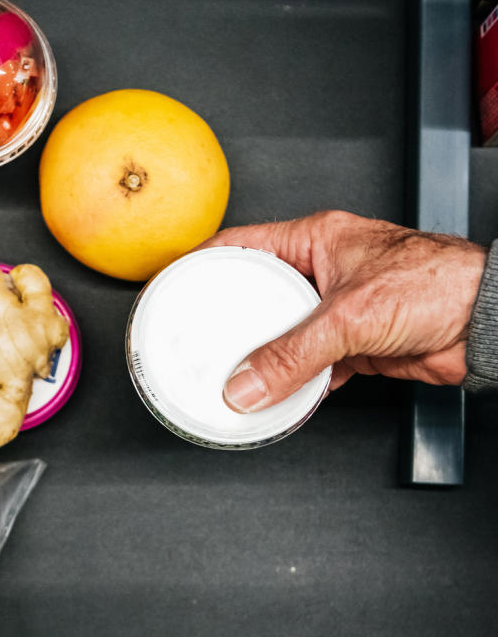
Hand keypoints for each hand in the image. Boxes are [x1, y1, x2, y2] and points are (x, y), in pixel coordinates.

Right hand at [199, 211, 485, 411]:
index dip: (201, 265)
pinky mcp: (355, 345)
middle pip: (258, 297)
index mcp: (316, 239)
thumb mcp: (349, 316)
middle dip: (228, 323)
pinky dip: (295, 385)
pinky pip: (311, 367)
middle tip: (196, 344)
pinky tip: (279, 396)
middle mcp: (324, 271)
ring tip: (231, 376)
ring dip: (263, 360)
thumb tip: (247, 384)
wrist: (487, 321)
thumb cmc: (439, 282)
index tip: (171, 288)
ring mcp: (338, 310)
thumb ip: (293, 355)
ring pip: (284, 337)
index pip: (241, 246)